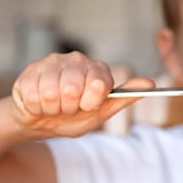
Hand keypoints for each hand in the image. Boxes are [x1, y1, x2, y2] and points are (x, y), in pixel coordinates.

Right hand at [11, 51, 153, 138]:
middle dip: (69, 107)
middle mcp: (77, 60)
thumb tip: (150, 84)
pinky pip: (33, 94)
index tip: (86, 107)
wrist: (41, 122)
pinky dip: (37, 106)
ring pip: (52, 92)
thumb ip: (125, 97)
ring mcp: (53, 61)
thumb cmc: (74, 117)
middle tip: (68, 108)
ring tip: (54, 106)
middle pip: (72, 89)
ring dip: (52, 108)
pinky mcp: (32, 68)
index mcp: (98, 70)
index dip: (90, 102)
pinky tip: (39, 103)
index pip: (99, 84)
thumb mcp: (102, 113)